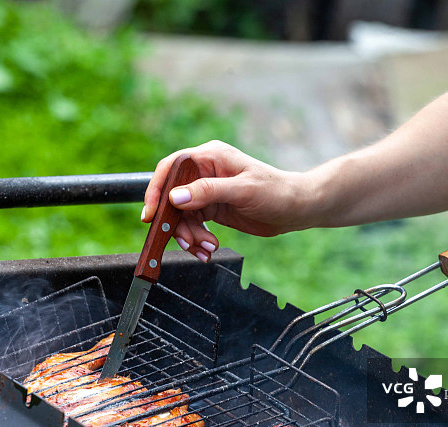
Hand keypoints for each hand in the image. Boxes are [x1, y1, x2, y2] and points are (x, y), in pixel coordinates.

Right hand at [141, 141, 307, 261]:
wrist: (297, 209)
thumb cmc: (276, 192)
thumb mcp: (242, 190)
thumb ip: (208, 191)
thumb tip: (176, 197)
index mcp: (210, 156)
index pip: (171, 169)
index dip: (157, 190)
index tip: (151, 214)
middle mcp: (205, 172)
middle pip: (173, 197)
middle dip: (176, 223)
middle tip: (187, 242)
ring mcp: (208, 191)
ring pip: (182, 215)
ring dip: (189, 236)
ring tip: (205, 248)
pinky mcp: (212, 208)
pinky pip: (193, 225)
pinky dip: (197, 239)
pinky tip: (208, 249)